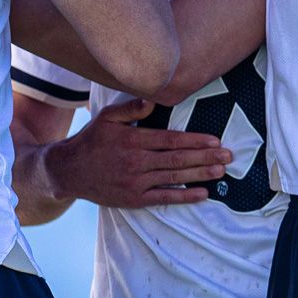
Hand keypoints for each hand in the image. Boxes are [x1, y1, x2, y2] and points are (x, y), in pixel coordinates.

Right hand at [44, 97, 230, 208]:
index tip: (214, 140)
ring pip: (174, 177)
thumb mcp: (107, 117)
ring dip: (200, 174)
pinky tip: (202, 194)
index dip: (194, 140)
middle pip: (177, 159)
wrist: (69, 171)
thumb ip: (131, 109)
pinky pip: (164, 198)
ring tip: (221, 171)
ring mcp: (136, 182)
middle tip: (228, 156)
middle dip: (205, 157)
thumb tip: (152, 99)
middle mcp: (136, 162)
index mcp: (133, 140)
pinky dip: (184, 196)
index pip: (170, 140)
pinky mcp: (134, 199)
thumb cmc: (92, 140)